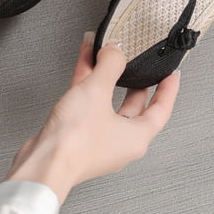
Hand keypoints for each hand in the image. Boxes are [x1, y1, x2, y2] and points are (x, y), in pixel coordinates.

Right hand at [6, 33, 180, 202]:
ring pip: (108, 102)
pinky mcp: (79, 135)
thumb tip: (116, 50)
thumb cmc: (74, 143)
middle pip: (134, 105)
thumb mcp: (98, 91)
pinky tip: (83, 65)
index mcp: (137, 137)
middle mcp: (120, 141)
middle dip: (133, 79)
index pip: (162, 109)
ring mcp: (99, 139)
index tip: (171, 74)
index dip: (168, 89)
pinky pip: (89, 104)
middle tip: (136, 63)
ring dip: (104, 76)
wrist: (43, 163)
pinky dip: (88, 84)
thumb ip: (110, 65)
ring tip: (103, 53)